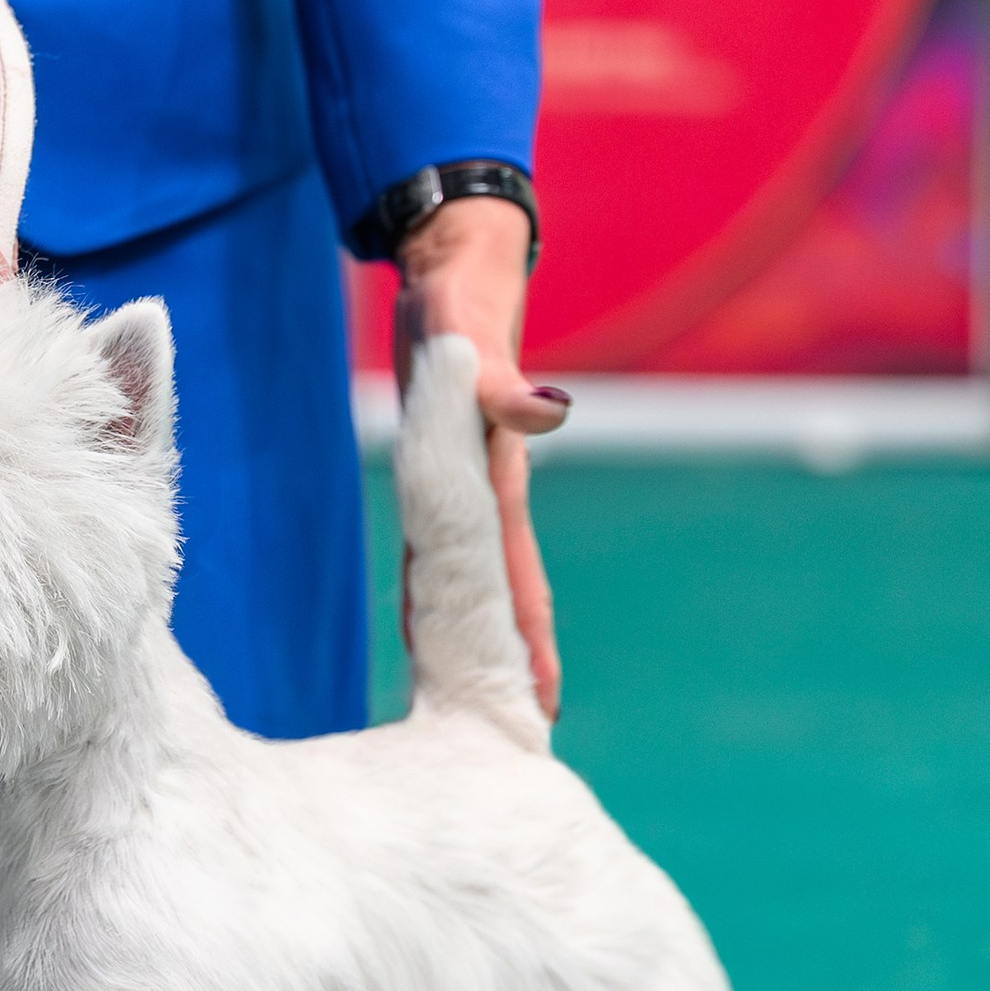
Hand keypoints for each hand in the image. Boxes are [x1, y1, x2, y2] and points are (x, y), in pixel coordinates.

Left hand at [394, 194, 566, 717]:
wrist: (456, 263)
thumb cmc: (459, 298)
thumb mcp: (471, 331)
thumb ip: (506, 381)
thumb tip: (552, 414)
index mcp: (497, 470)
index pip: (515, 569)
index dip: (530, 635)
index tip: (546, 701)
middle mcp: (490, 484)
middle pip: (509, 587)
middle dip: (526, 655)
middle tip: (538, 727)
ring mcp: (473, 477)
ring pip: (481, 575)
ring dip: (491, 633)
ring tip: (499, 699)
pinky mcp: (448, 464)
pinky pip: (447, 546)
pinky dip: (446, 593)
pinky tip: (437, 627)